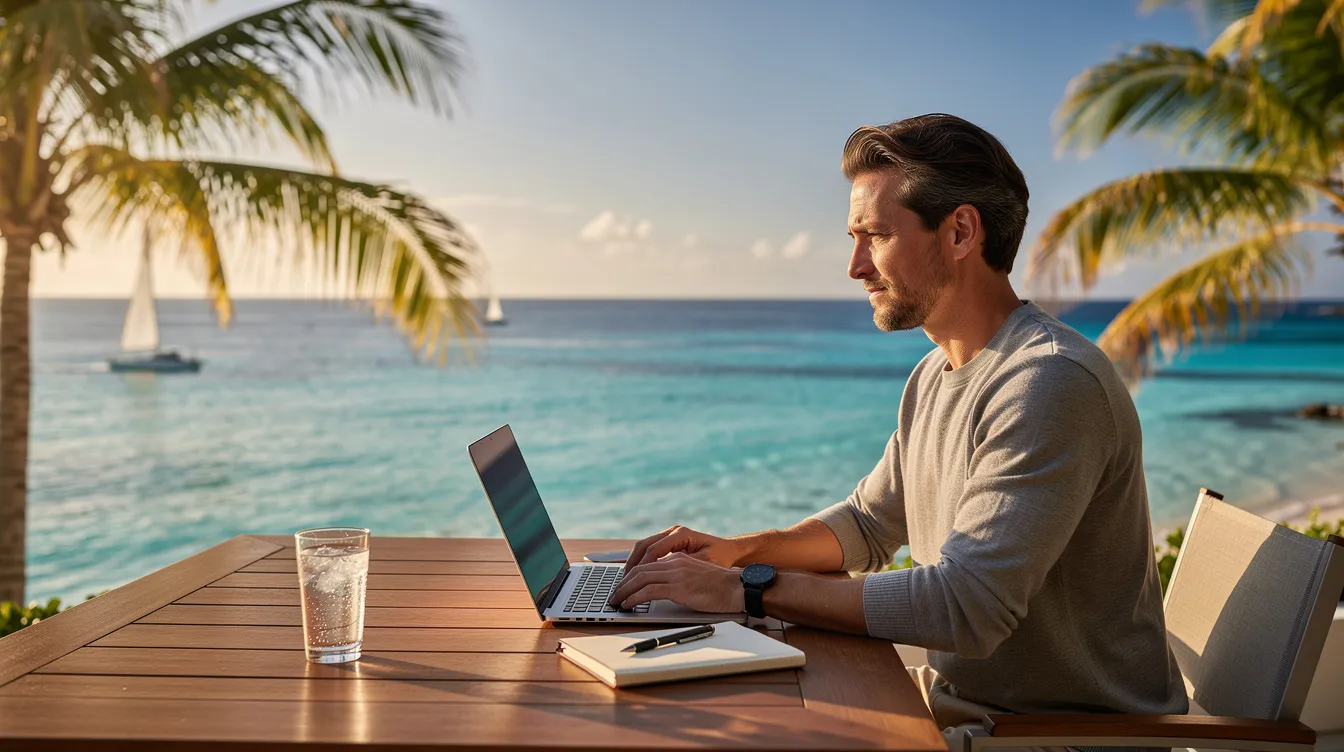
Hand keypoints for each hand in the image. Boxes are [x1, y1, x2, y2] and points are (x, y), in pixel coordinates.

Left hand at [609, 553, 744, 613]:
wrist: (738, 588)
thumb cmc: (721, 587)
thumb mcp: (697, 576)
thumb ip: (680, 578)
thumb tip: (663, 590)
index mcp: (679, 559)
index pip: (648, 564)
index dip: (632, 575)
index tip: (623, 586)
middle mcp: (675, 562)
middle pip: (640, 570)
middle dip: (623, 583)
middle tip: (614, 595)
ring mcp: (677, 574)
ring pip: (640, 579)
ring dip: (624, 591)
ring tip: (616, 601)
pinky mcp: (679, 587)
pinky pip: (649, 591)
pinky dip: (634, 598)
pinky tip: (628, 605)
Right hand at [623, 525, 742, 573]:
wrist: (731, 551)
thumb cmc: (720, 558)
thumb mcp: (704, 565)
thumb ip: (683, 569)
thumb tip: (662, 577)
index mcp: (681, 534)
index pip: (653, 551)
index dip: (641, 568)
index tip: (633, 583)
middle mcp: (673, 531)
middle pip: (643, 546)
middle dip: (631, 565)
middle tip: (622, 583)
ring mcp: (670, 535)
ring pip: (643, 546)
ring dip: (633, 563)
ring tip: (625, 581)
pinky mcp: (669, 542)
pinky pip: (649, 550)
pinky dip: (640, 562)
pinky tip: (635, 575)